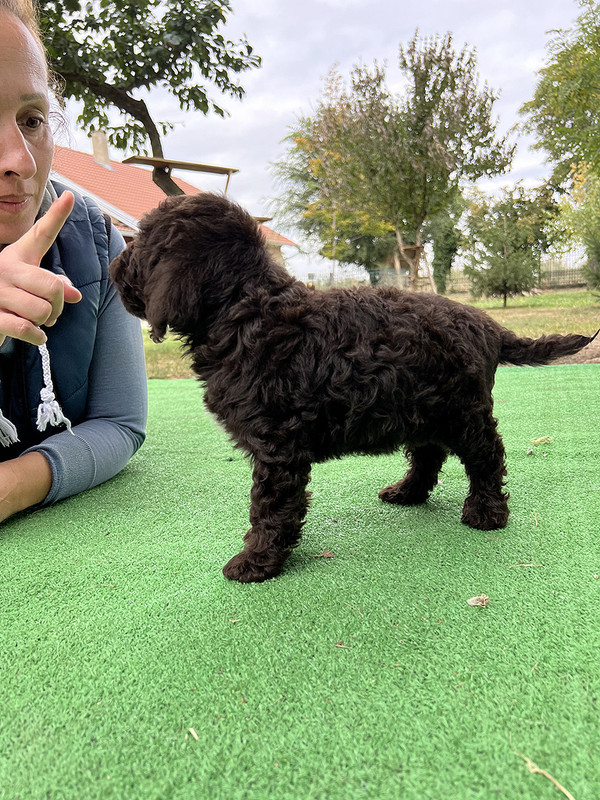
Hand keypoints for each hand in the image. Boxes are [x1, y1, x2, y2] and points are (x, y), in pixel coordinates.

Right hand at [0, 192, 81, 346]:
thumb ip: (54, 286)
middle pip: (53, 287)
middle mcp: (7, 268)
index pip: (41, 234)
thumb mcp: (30, 286)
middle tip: (52, 313)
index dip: (57, 215)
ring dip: (46, 322)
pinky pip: (27, 328)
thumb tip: (74, 295)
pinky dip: (38, 337)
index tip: (71, 196)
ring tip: (38, 322)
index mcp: (19, 256)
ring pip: (42, 310)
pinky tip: (37, 335)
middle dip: (59, 306)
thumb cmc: (10, 297)